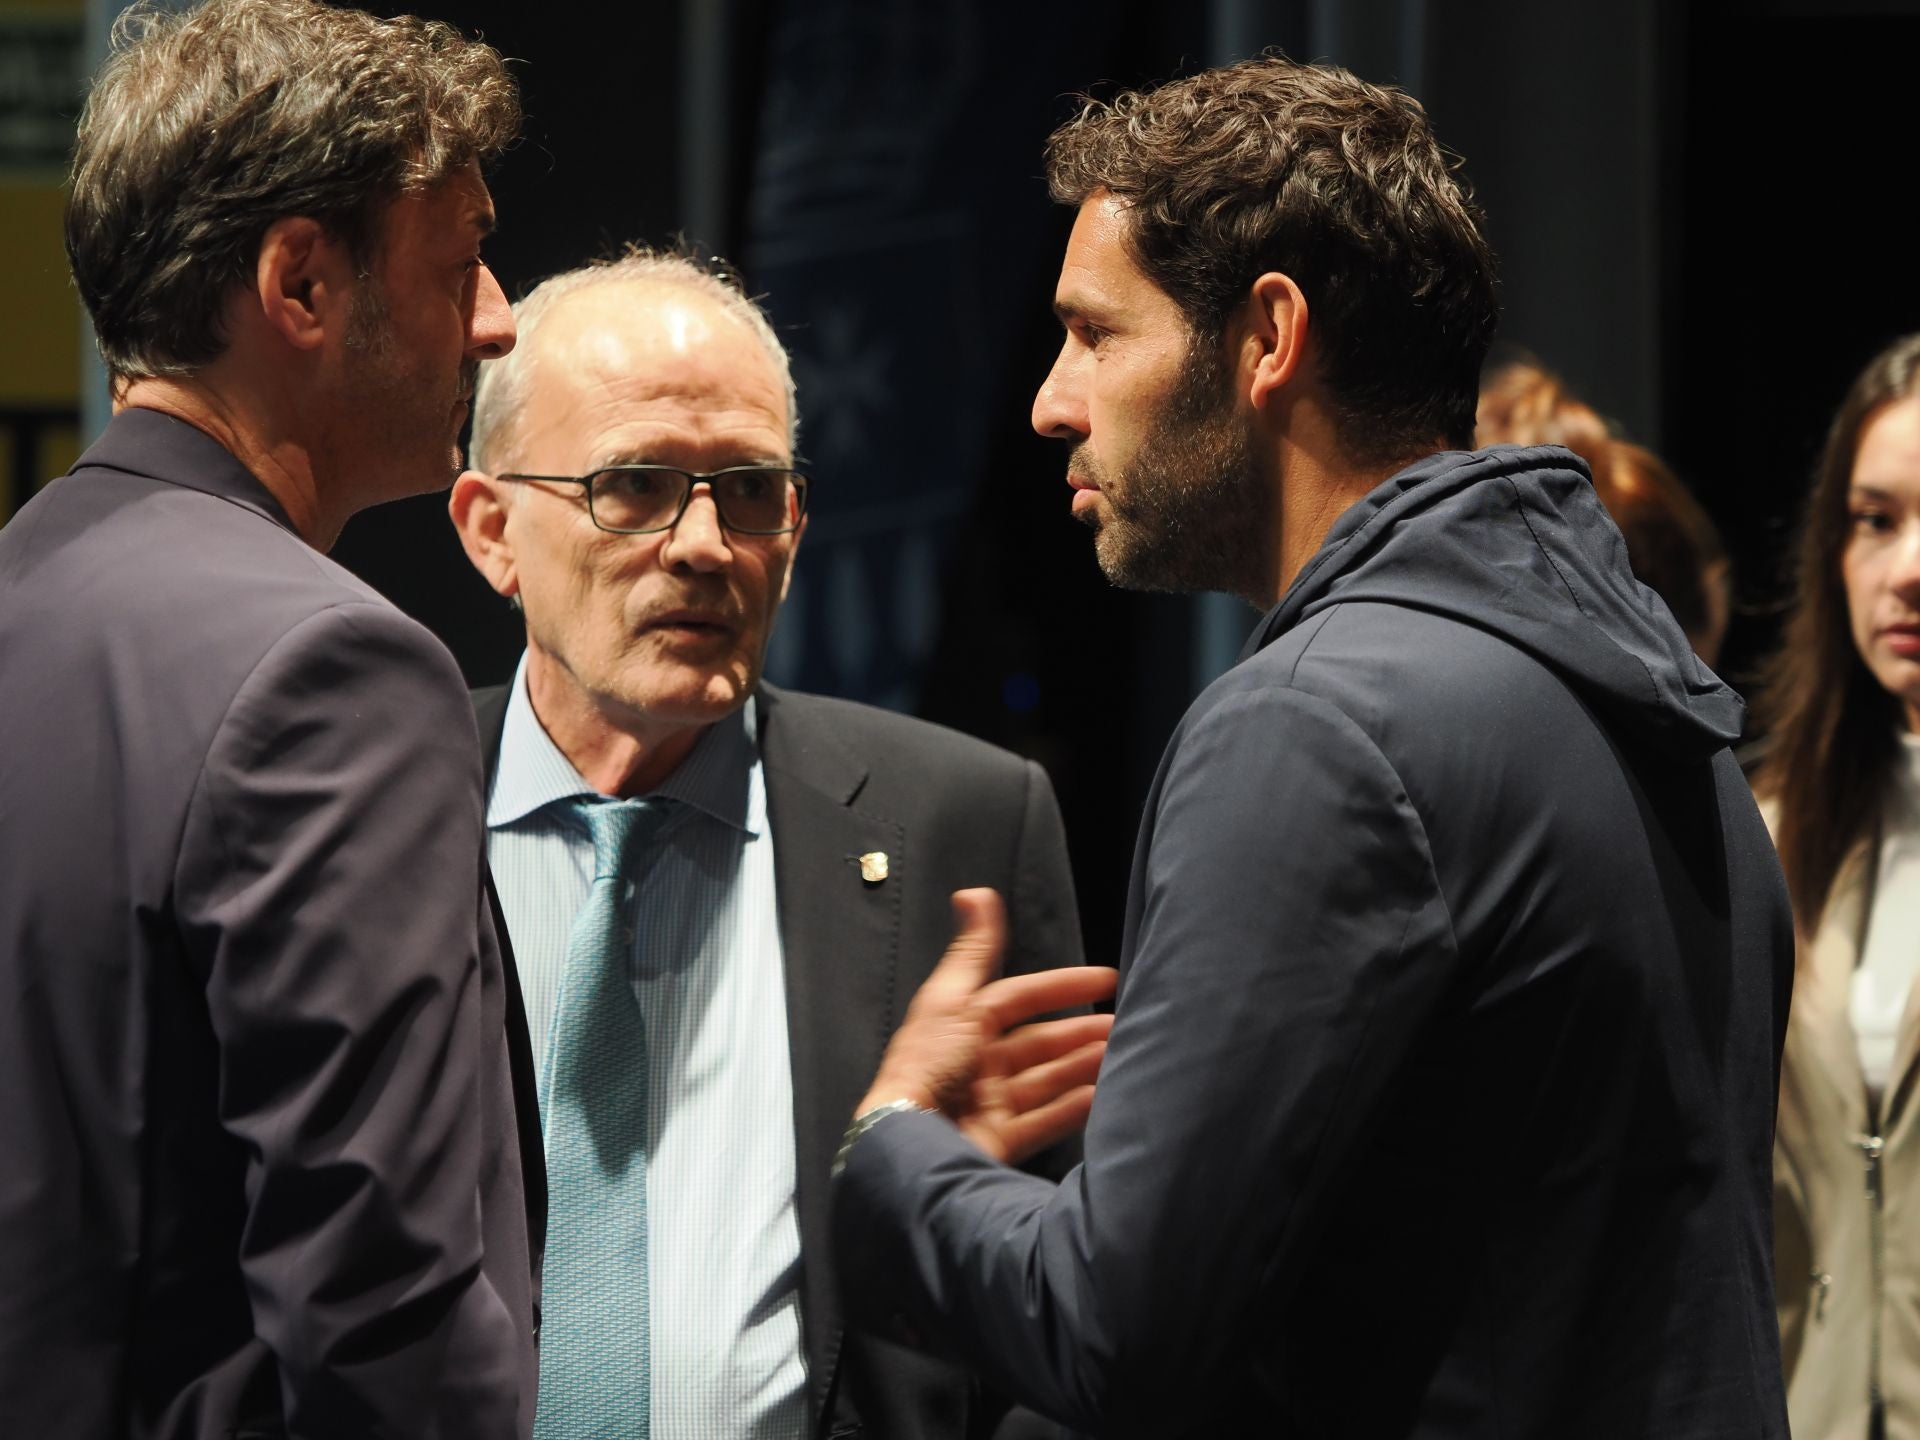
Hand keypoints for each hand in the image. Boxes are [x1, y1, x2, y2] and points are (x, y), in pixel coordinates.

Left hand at [859, 888, 1117, 1164]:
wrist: (910, 1138)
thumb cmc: (926, 1065)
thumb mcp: (953, 999)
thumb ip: (974, 950)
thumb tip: (974, 893)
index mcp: (962, 1024)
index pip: (1019, 997)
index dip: (1061, 986)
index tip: (1105, 979)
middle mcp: (975, 1062)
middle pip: (1037, 1042)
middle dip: (1078, 1031)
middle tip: (1120, 1025)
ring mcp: (987, 1102)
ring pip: (1044, 1080)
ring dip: (1080, 1066)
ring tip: (1119, 1056)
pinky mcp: (997, 1139)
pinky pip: (1041, 1121)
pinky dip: (1071, 1109)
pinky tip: (1099, 1097)